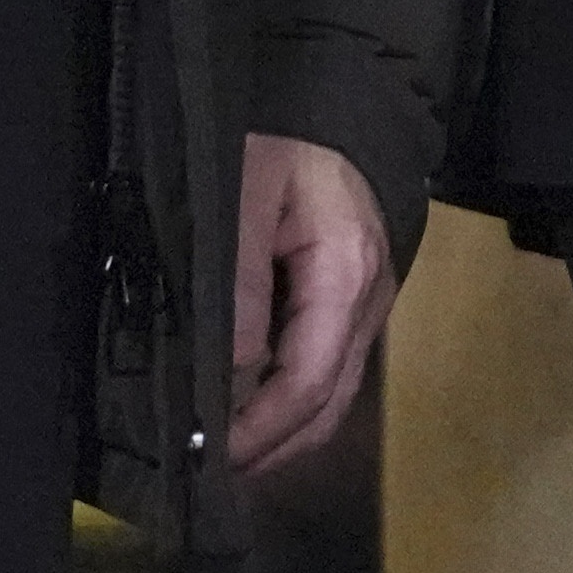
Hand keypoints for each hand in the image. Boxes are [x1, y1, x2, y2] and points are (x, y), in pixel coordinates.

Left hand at [223, 130, 393, 479]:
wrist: (341, 96)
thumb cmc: (286, 135)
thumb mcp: (246, 196)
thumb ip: (238, 285)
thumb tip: (223, 375)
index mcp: (345, 279)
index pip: (306, 384)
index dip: (257, 432)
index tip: (206, 457)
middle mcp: (367, 306)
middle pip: (326, 407)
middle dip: (270, 450)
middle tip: (206, 477)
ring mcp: (367, 306)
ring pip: (330, 397)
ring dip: (281, 435)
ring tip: (223, 456)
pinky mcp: (353, 301)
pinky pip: (326, 370)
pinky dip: (289, 403)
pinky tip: (249, 409)